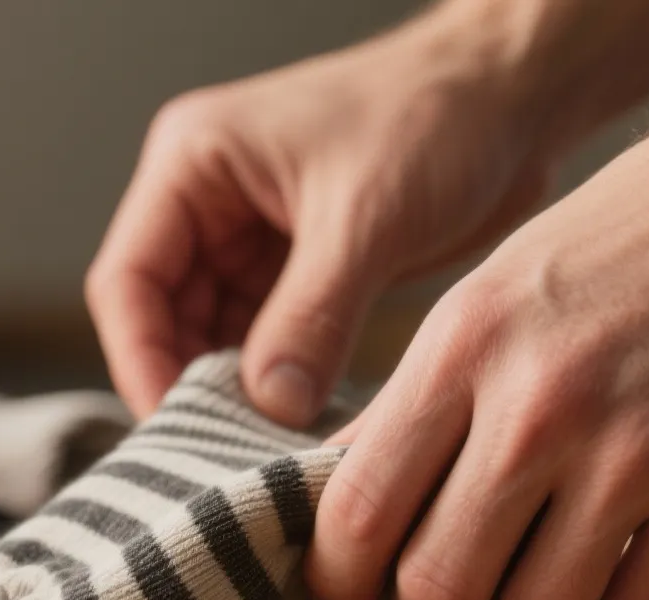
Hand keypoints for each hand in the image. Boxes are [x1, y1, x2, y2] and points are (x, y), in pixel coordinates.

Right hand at [86, 13, 559, 426]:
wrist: (520, 94)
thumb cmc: (439, 114)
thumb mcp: (365, 218)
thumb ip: (310, 316)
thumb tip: (270, 405)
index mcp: (193, 163)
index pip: (128, 280)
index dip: (142, 360)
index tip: (175, 427)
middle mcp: (207, 200)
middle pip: (161, 317)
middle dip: (191, 385)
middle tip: (225, 456)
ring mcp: (249, 236)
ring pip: (212, 338)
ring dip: (236, 392)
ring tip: (264, 449)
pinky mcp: (298, 268)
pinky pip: (265, 342)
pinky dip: (277, 384)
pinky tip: (298, 423)